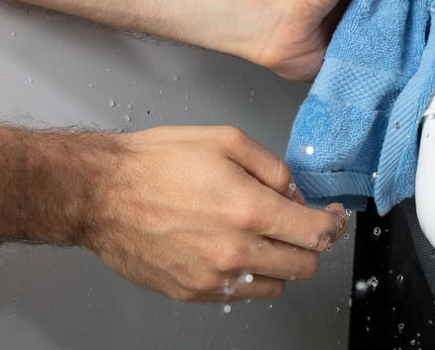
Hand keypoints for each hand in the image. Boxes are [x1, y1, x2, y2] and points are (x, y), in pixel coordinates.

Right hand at [82, 125, 346, 302]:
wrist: (100, 192)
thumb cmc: (157, 163)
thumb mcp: (228, 141)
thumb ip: (274, 169)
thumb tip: (295, 192)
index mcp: (250, 210)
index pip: (317, 233)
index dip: (334, 224)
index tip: (333, 217)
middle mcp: (235, 251)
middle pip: (305, 266)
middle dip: (310, 245)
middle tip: (300, 226)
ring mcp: (213, 277)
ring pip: (276, 286)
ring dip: (279, 263)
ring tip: (261, 236)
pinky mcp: (192, 292)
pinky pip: (240, 294)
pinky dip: (246, 276)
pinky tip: (231, 248)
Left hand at [252, 0, 427, 80]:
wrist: (275, 20)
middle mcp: (355, 15)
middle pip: (395, 18)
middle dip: (415, 19)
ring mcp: (351, 40)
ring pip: (387, 44)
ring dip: (402, 43)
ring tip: (427, 42)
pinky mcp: (345, 63)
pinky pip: (370, 66)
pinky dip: (385, 66)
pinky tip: (403, 63)